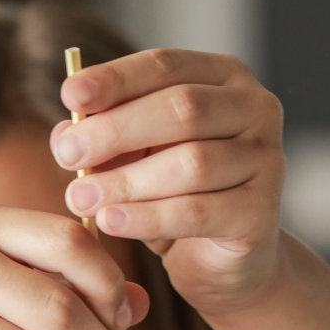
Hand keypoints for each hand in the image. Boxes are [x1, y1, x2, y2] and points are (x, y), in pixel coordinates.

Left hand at [53, 49, 284, 319]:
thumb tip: (63, 133)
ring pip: (190, 163)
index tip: (69, 95)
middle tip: (67, 154)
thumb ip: (108, 140)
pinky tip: (109, 222)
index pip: (166, 66)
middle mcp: (255, 109)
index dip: (116, 79)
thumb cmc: (180, 198)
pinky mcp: (260, 212)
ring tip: (80, 197)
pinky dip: (146, 217)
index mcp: (224, 78)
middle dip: (116, 131)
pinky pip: (196, 212)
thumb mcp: (139, 160)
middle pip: (181, 109)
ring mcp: (266, 160)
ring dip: (126, 180)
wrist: (226, 263)